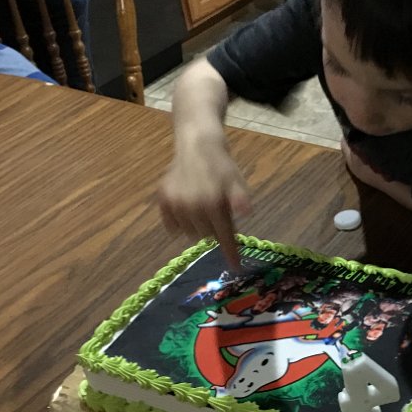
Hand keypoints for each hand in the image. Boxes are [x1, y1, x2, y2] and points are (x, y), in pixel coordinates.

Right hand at [157, 143, 251, 268]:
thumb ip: (240, 198)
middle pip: (207, 236)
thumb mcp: (236, 180)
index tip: (236, 267)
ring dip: (198, 226)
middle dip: (214, 230)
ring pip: (190, 233)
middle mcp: (193, 207)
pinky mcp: (163, 201)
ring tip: (203, 207)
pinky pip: (172, 226)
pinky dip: (180, 222)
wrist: (197, 145)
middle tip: (217, 213)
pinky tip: (187, 208)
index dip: (230, 253)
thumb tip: (247, 212)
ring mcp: (176, 205)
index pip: (224, 236)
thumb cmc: (222, 165)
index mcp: (214, 204)